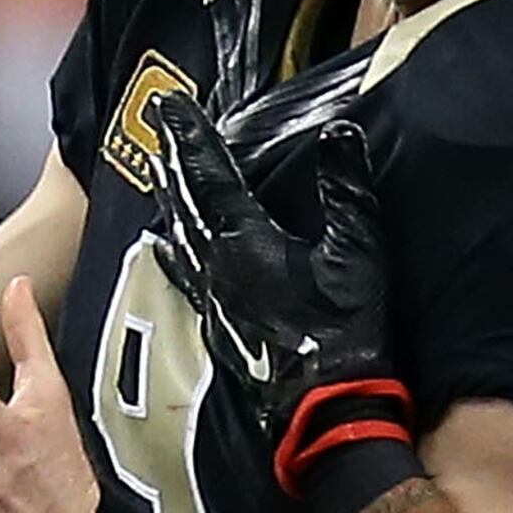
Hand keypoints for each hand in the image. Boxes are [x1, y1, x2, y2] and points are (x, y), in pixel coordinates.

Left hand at [152, 103, 404, 473]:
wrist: (322, 408)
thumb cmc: (344, 330)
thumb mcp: (358, 255)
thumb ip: (347, 192)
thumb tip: (339, 133)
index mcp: (246, 242)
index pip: (209, 175)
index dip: (189, 135)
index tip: (167, 104)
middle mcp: (217, 266)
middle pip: (182, 201)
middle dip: (170, 160)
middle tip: (155, 129)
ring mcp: (212, 298)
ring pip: (178, 235)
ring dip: (168, 198)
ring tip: (159, 171)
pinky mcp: (217, 323)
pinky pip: (185, 270)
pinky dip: (174, 244)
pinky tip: (169, 243)